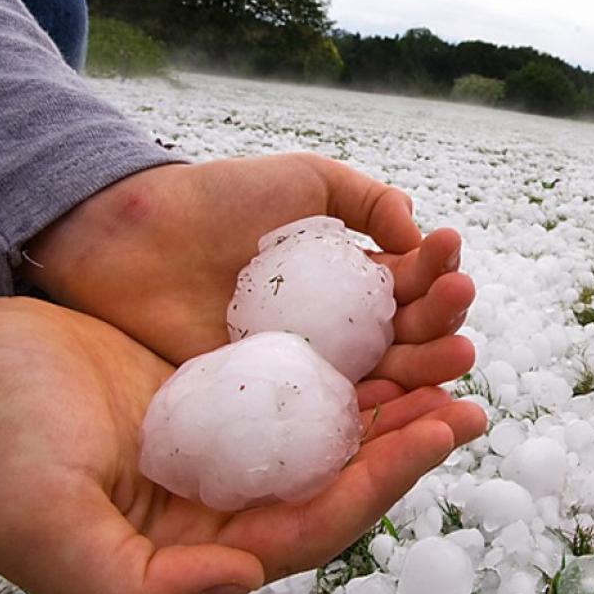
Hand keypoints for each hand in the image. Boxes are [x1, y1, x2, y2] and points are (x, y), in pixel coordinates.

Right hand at [0, 284, 484, 593]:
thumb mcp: (43, 528)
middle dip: (407, 441)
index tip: (438, 428)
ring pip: (328, 430)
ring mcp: (223, 445)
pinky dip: (345, 357)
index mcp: (197, 547)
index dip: (380, 483)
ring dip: (390, 396)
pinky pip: (298, 380)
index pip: (313, 526)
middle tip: (469, 394)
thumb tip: (245, 578)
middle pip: (338, 479)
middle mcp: (222, 504)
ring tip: (448, 351)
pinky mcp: (218, 393)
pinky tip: (384, 324)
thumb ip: (136, 585)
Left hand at [23, 154, 475, 389]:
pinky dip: (375, 411)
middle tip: (457, 304)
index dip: (435, 270)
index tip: (448, 251)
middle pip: (407, 334)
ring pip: (383, 377)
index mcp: (348, 278)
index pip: (409, 283)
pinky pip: (333, 412)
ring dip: (428, 366)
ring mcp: (309, 366)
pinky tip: (403, 397)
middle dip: (442, 320)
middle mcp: (337, 327)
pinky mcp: (275, 400)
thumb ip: (367, 200)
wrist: (136, 238)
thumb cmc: (218, 201)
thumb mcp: (305, 181)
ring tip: (457, 352)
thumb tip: (418, 233)